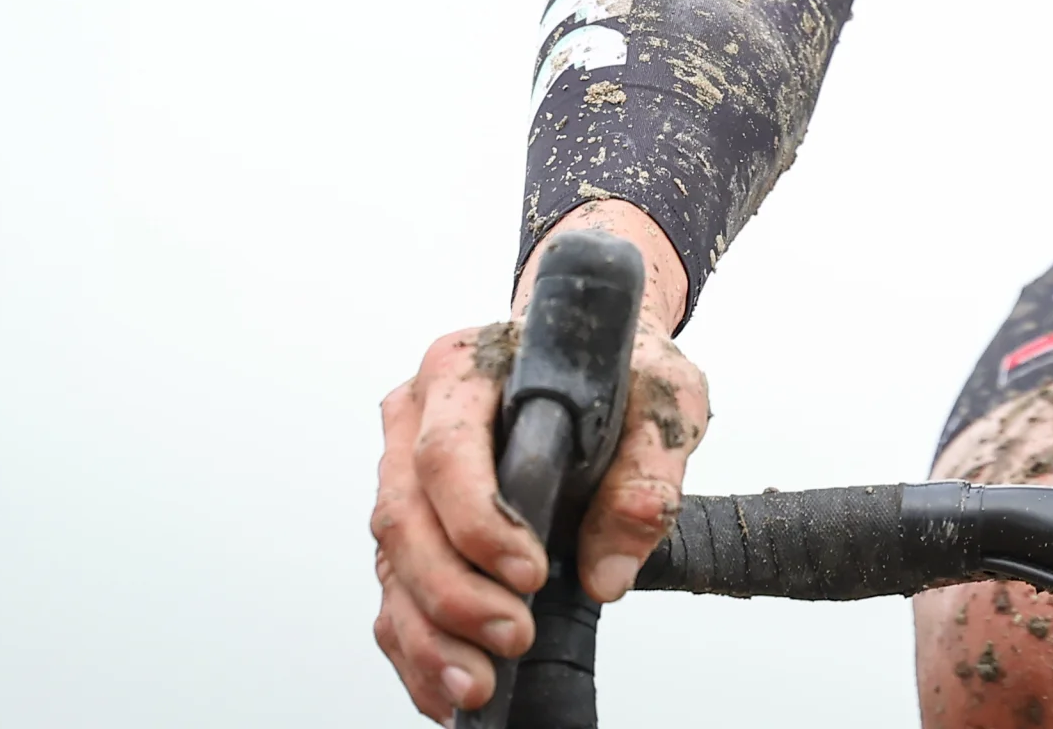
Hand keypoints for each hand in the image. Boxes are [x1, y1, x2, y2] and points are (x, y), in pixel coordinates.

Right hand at [370, 204, 706, 718]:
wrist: (593, 362)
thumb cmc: (616, 371)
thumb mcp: (660, 396)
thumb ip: (651, 466)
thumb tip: (611, 569)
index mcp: (462, 370)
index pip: (447, 451)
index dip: (478, 520)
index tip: (531, 572)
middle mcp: (415, 420)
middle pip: (405, 518)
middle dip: (455, 593)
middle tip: (515, 635)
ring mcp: (402, 477)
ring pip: (392, 567)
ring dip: (432, 636)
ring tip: (480, 684)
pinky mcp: (409, 531)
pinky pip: (394, 599)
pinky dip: (419, 652)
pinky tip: (451, 689)